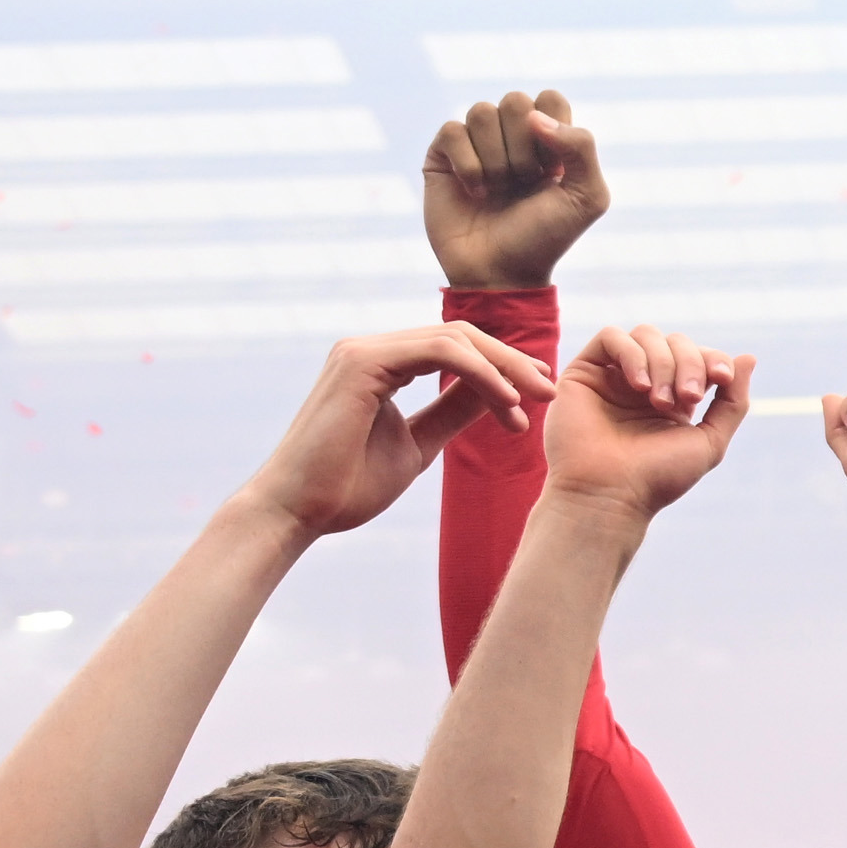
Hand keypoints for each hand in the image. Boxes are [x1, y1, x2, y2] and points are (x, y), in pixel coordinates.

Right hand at [237, 322, 552, 538]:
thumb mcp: (418, 444)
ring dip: (503, 368)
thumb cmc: (347, 487)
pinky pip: (440, 351)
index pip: (454, 349)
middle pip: (461, 336)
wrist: (297, 512)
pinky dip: (480, 373)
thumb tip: (497, 394)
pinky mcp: (361, 361)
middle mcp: (369, 349)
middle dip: (511, 362)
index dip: (501, 367)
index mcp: (380, 366)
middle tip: (549, 392)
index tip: (536, 397)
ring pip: (455, 338)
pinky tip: (505, 401)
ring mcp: (363, 350)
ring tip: (533, 402)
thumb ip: (451, 414)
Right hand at [421, 89, 610, 289]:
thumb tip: (535, 115)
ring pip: (482, 111)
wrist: (501, 271)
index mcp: (549, 138)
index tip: (554, 171)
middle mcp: (511, 135)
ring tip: (500, 190)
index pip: (549, 98)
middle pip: (516, 101)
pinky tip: (475, 192)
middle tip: (524, 182)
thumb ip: (582, 147)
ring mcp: (476, 143)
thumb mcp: (587, 197)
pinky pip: (453, 130)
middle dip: (524, 148)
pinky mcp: (443, 155)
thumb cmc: (546, 236)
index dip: (553, 131)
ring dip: (496, 159)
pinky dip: (468, 165)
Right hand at [541, 325, 749, 518]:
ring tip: (660, 400)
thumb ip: (732, 401)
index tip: (722, 378)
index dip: (713, 359)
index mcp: (674, 398)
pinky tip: (638, 386)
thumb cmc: (657, 476)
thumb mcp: (710, 441)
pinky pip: (611, 337)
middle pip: (676, 342)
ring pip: (646, 334)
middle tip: (687, 397)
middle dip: (689, 363)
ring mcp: (613, 376)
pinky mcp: (584, 372)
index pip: (699, 356)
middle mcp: (643, 383)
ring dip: (663, 361)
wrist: (608, 495)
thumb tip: (748, 357)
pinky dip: (632, 353)